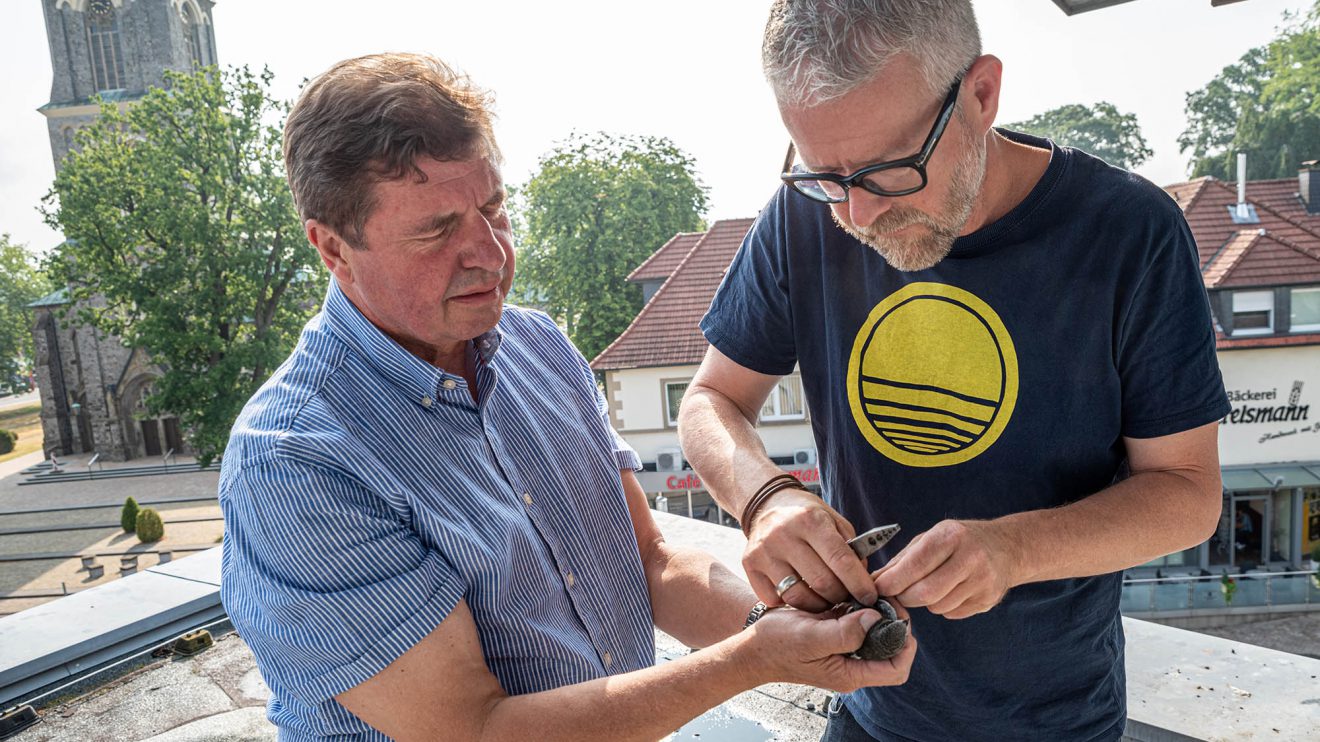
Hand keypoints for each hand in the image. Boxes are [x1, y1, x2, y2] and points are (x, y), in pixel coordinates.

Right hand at [738, 604, 916, 691]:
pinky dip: (861, 607)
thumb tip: (875, 618)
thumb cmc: (776, 645)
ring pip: (878, 633)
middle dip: (894, 621)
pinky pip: (860, 623)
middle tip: (885, 595)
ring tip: (870, 589)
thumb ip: (844, 633)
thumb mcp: (810, 638)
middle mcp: (852, 665)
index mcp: (850, 673)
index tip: (895, 614)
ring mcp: (845, 651)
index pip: (896, 668)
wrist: (751, 647)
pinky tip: (853, 591)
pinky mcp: (837, 635)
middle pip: (892, 649)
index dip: (904, 643)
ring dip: (878, 611)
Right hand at [743, 489, 877, 611]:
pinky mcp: (749, 564)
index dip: (859, 584)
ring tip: (827, 602)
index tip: (870, 598)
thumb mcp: (834, 521)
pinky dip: (791, 604)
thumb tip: (862, 584)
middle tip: (848, 599)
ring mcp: (764, 551)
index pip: (840, 560)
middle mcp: (784, 534)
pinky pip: (774, 599)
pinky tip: (801, 596)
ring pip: (797, 596)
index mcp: (810, 520)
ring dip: (818, 606)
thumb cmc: (808, 516)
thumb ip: (851, 549)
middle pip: (821, 582)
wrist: (768, 504)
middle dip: (841, 597)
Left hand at [872, 520, 1020, 618]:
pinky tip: (949, 591)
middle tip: (897, 594)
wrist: (1006, 548)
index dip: (893, 580)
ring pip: (938, 606)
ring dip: (925, 602)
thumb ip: (902, 560)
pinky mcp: (988, 600)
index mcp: (951, 536)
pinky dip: (942, 607)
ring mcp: (983, 581)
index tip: (878, 588)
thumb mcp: (931, 538)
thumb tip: (873, 581)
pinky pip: (952, 613)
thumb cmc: (959, 541)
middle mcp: (971, 558)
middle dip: (905, 597)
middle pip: (926, 592)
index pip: (916, 564)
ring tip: (929, 586)